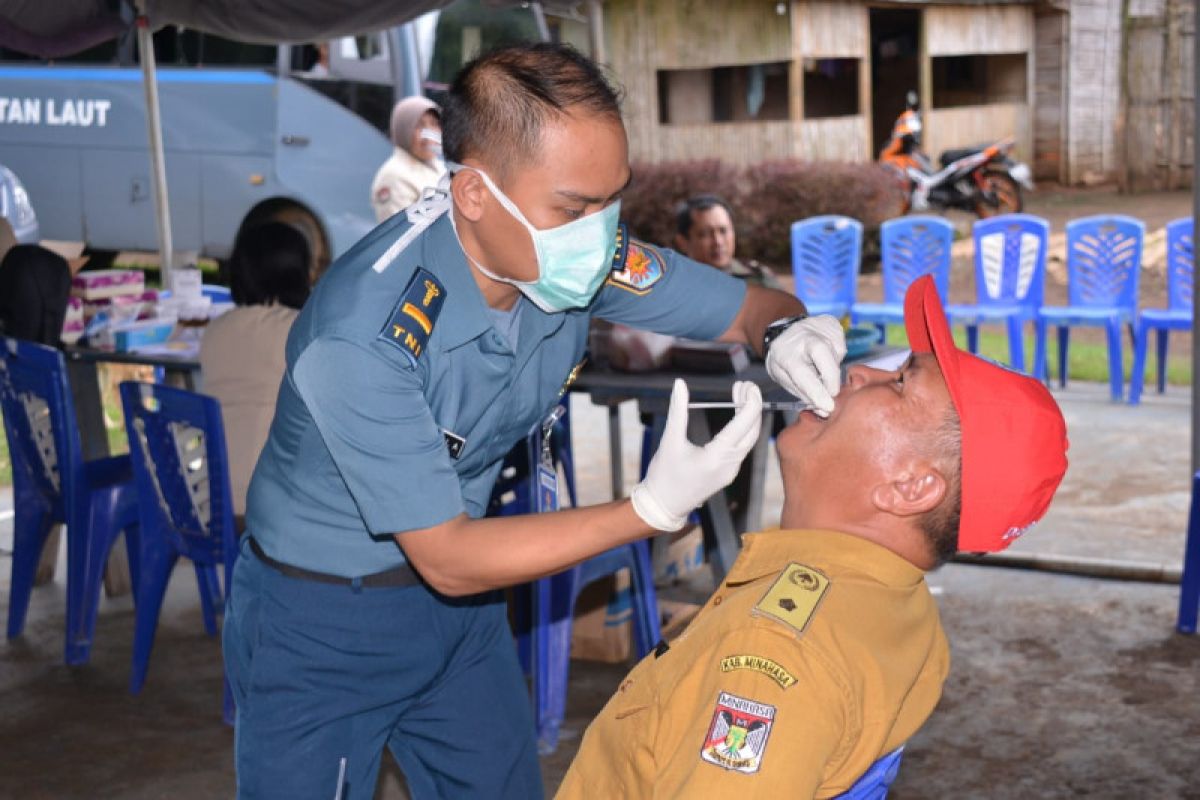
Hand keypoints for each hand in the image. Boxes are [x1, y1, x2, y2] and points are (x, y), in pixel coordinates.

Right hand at [631, 379, 762, 530]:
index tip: (749, 385)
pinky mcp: (728, 473)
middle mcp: (729, 465)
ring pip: (750, 440)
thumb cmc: (663, 475)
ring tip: (740, 395)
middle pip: (752, 431)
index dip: (751, 402)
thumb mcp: (670, 440)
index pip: (744, 424)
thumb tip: (679, 384)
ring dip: (748, 417)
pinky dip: (742, 429)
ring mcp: (731, 471)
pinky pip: (742, 448)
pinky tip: (735, 416)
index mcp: (717, 457)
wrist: (663, 506)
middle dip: (753, 405)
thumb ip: (677, 410)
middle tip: (745, 386)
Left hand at [764, 315, 846, 416]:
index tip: (828, 407)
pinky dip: (835, 357)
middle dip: (832, 379)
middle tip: (832, 393)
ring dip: (831, 369)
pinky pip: (841, 347)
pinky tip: (824, 355)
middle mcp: (803, 337)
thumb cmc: (784, 359)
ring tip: (818, 366)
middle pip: (825, 355)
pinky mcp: (833, 324)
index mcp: (786, 354)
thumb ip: (803, 393)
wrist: (785, 331)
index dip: (817, 392)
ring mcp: (819, 327)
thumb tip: (824, 409)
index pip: (803, 375)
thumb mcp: (783, 378)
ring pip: (836, 355)